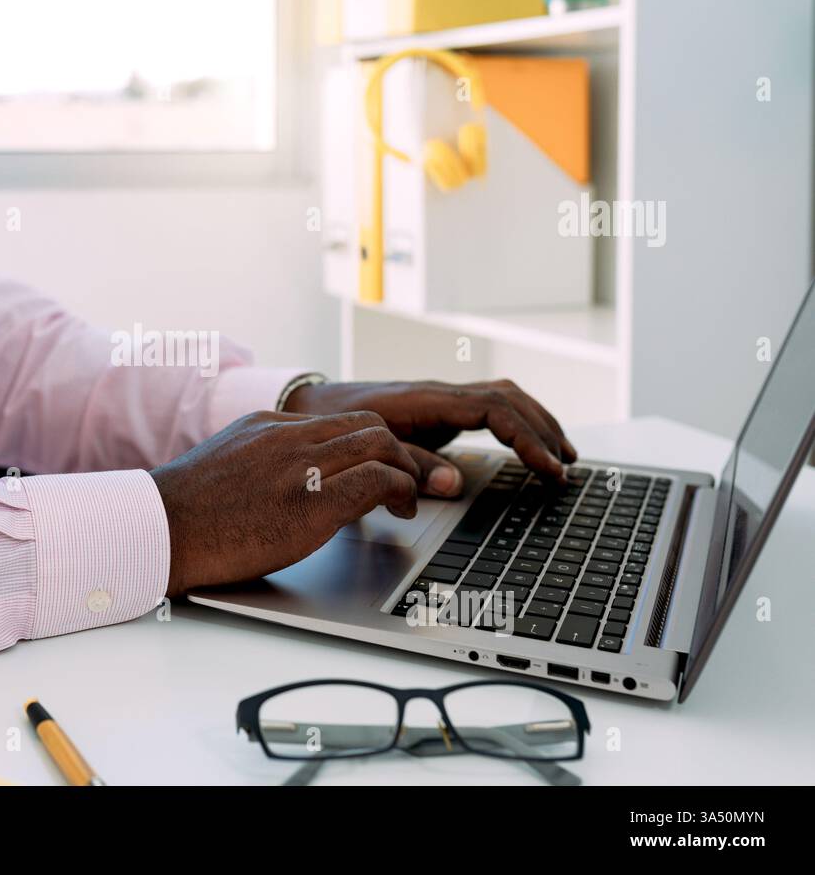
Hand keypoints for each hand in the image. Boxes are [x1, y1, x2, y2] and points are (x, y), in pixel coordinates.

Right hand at [151, 410, 420, 596]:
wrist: (158, 531)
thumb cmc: (184, 515)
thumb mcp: (225, 465)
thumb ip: (262, 461)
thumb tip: (288, 481)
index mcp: (266, 426)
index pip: (336, 420)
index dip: (366, 443)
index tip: (376, 466)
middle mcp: (287, 437)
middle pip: (367, 424)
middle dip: (396, 452)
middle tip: (404, 480)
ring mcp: (301, 466)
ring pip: (380, 444)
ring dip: (405, 471)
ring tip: (406, 499)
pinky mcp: (311, 502)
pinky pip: (376, 480)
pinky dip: (399, 491)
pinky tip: (398, 511)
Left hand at [282, 379, 576, 484]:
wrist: (312, 406)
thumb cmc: (335, 425)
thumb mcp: (370, 449)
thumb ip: (411, 466)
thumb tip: (455, 484)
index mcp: (427, 400)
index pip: (494, 409)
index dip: (526, 437)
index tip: (548, 466)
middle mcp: (440, 394)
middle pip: (509, 399)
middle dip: (543, 430)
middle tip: (567, 466)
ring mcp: (442, 400)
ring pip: (504, 398)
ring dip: (537, 423)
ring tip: (562, 455)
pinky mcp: (440, 410)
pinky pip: (491, 408)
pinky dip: (517, 424)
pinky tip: (530, 446)